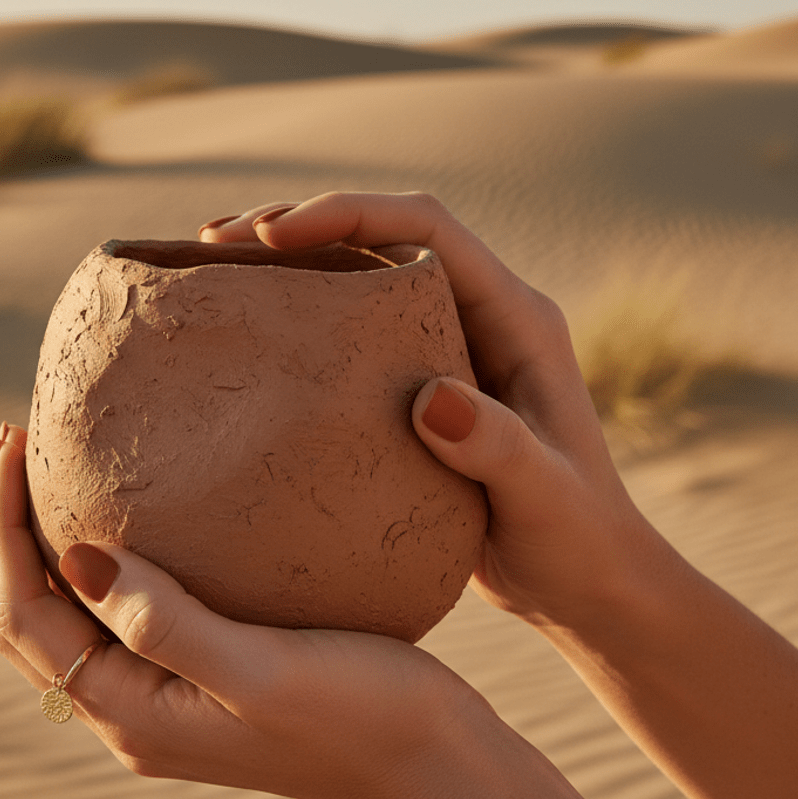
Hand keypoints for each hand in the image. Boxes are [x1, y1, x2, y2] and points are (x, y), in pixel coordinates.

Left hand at [0, 422, 586, 798]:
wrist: (438, 768)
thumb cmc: (366, 717)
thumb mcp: (263, 670)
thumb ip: (165, 622)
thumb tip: (74, 557)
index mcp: (134, 714)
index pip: (23, 615)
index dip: (2, 529)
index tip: (15, 442)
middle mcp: (136, 714)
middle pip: (32, 618)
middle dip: (12, 530)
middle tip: (22, 440)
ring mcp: (169, 702)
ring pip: (73, 618)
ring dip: (51, 544)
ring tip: (59, 466)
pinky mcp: (207, 683)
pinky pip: (125, 617)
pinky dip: (107, 562)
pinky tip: (137, 515)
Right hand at [200, 193, 658, 630]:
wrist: (584, 584)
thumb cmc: (576, 541)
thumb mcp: (543, 497)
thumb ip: (497, 445)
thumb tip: (428, 398)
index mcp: (517, 318)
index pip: (426, 229)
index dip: (350, 214)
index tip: (275, 233)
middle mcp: (480, 317)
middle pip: (382, 238)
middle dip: (300, 226)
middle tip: (216, 242)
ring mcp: (448, 350)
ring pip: (360, 279)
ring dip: (290, 265)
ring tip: (213, 268)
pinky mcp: (419, 391)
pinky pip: (351, 336)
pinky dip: (300, 323)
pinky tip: (250, 337)